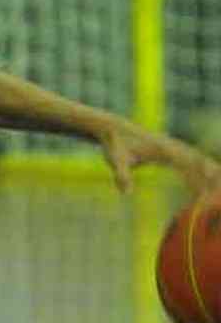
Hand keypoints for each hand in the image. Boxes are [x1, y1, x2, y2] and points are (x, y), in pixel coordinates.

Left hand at [99, 123, 220, 194]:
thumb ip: (122, 176)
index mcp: (162, 150)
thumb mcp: (115, 160)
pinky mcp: (169, 149)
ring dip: (210, 169)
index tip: (206, 193)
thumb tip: (125, 193)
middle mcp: (171, 147)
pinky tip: (208, 175)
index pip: (187, 165)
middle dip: (212, 174)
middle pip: (198, 160)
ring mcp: (172, 146)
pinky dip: (201, 166)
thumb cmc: (113, 145)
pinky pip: (190, 158)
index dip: (198, 179)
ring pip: (197, 158)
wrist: (112, 128)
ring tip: (220, 183)